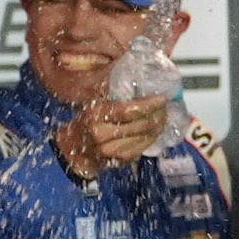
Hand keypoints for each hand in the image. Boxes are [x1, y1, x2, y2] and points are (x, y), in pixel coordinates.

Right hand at [56, 96, 170, 178]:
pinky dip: (152, 138)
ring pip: (145, 138)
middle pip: (141, 125)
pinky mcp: (119, 160)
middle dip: (158, 115)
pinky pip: (143, 148)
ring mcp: (111, 150)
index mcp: (96, 116)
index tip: (162, 98)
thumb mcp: (94, 104)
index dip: (149, 105)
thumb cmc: (86, 121)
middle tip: (165, 107)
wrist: (73, 147)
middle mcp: (103, 134)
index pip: (129, 111)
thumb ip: (113, 94)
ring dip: (159, 127)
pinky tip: (155, 130)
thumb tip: (137, 78)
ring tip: (163, 117)